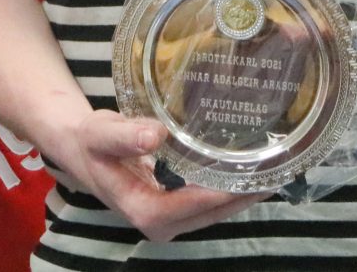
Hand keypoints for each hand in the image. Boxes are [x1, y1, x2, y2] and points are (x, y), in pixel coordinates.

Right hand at [40, 109, 261, 242]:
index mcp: (142, 210)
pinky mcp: (175, 209)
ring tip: (272, 173)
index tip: (247, 180)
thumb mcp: (101, 133)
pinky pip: (208, 205)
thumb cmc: (91, 142)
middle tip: (275, 174)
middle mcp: (159, 222)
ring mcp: (169, 219)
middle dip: (242, 197)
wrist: (81, 150)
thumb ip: (125, 136)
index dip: (219, 194)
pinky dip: (229, 191)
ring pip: (213, 213)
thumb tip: (156, 135)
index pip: (189, 206)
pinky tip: (249, 174)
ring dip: (241, 196)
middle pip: (210, 214)